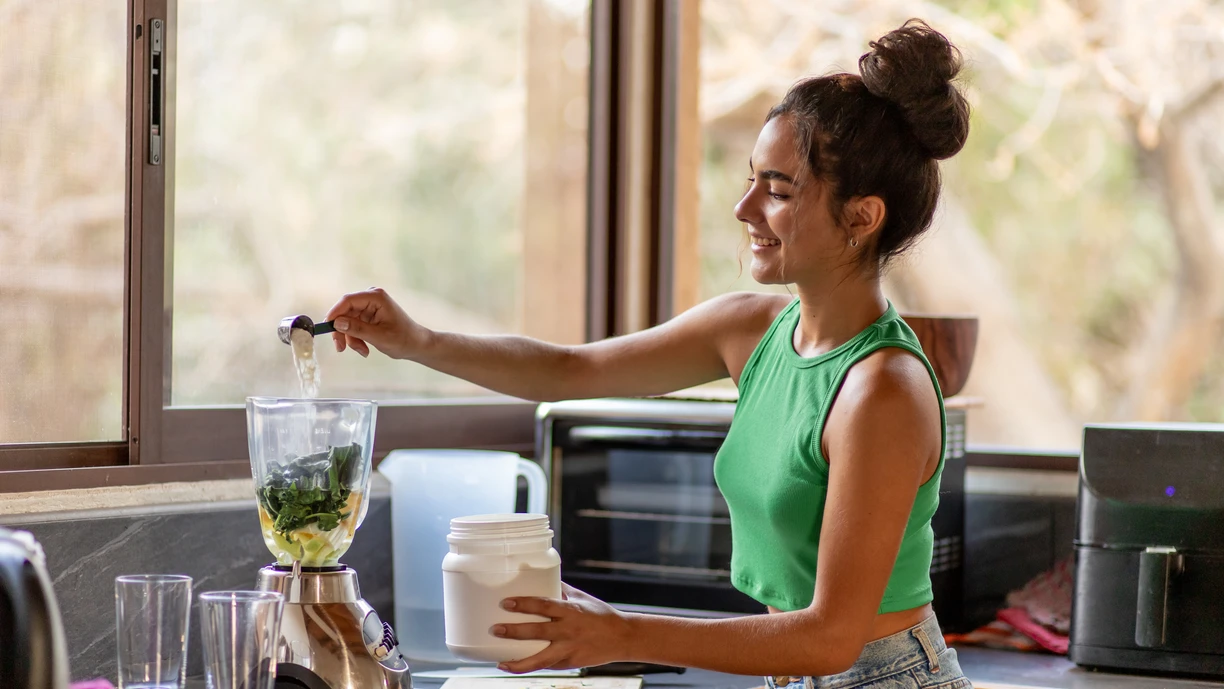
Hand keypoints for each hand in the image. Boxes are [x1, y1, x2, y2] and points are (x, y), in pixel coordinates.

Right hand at [323, 288, 425, 358]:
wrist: (415, 345)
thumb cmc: (403, 339)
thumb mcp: (378, 337)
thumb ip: (357, 329)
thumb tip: (337, 323)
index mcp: (376, 297)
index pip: (347, 300)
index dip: (334, 314)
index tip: (327, 329)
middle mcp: (370, 297)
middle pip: (344, 312)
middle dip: (342, 331)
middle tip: (340, 348)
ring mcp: (368, 306)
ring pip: (346, 321)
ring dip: (351, 338)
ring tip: (363, 351)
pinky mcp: (367, 315)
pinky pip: (352, 326)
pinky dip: (355, 338)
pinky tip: (365, 349)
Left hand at [493, 584, 633, 672]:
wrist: (623, 638)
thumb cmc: (600, 615)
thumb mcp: (582, 598)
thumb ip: (561, 589)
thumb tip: (540, 575)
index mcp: (570, 611)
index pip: (544, 605)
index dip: (524, 603)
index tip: (506, 602)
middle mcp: (568, 630)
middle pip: (537, 631)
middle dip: (514, 631)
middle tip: (495, 629)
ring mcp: (569, 649)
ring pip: (541, 659)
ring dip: (519, 662)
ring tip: (500, 662)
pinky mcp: (571, 663)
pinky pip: (547, 666)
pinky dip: (530, 666)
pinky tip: (514, 666)